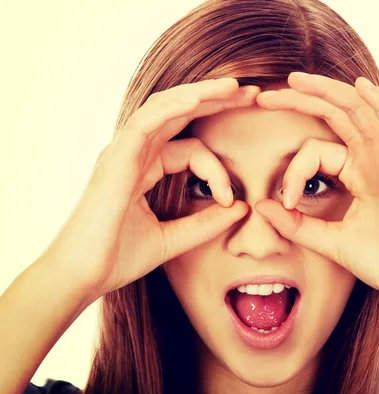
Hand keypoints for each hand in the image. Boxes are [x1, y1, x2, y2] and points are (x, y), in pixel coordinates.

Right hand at [37, 78, 255, 298]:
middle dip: (216, 101)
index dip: (217, 169)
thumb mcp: (173, 239)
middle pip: (180, 114)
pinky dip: (171, 108)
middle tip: (251, 93)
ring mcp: (123, 152)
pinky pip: (145, 122)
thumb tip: (241, 207)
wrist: (82, 277)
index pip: (191, 148)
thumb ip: (205, 223)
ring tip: (233, 86)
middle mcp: (135, 153)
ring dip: (200, 94)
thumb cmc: (117, 258)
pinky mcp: (116, 159)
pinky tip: (199, 99)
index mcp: (145, 167)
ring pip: (164, 108)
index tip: (230, 199)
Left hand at [254, 72, 378, 308]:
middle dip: (302, 100)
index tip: (282, 202)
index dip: (292, 170)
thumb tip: (260, 205)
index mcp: (357, 173)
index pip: (316, 150)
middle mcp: (373, 160)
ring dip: (329, 91)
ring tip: (296, 79)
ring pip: (360, 111)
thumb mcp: (328, 240)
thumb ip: (295, 224)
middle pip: (336, 115)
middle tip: (265, 94)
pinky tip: (359, 85)